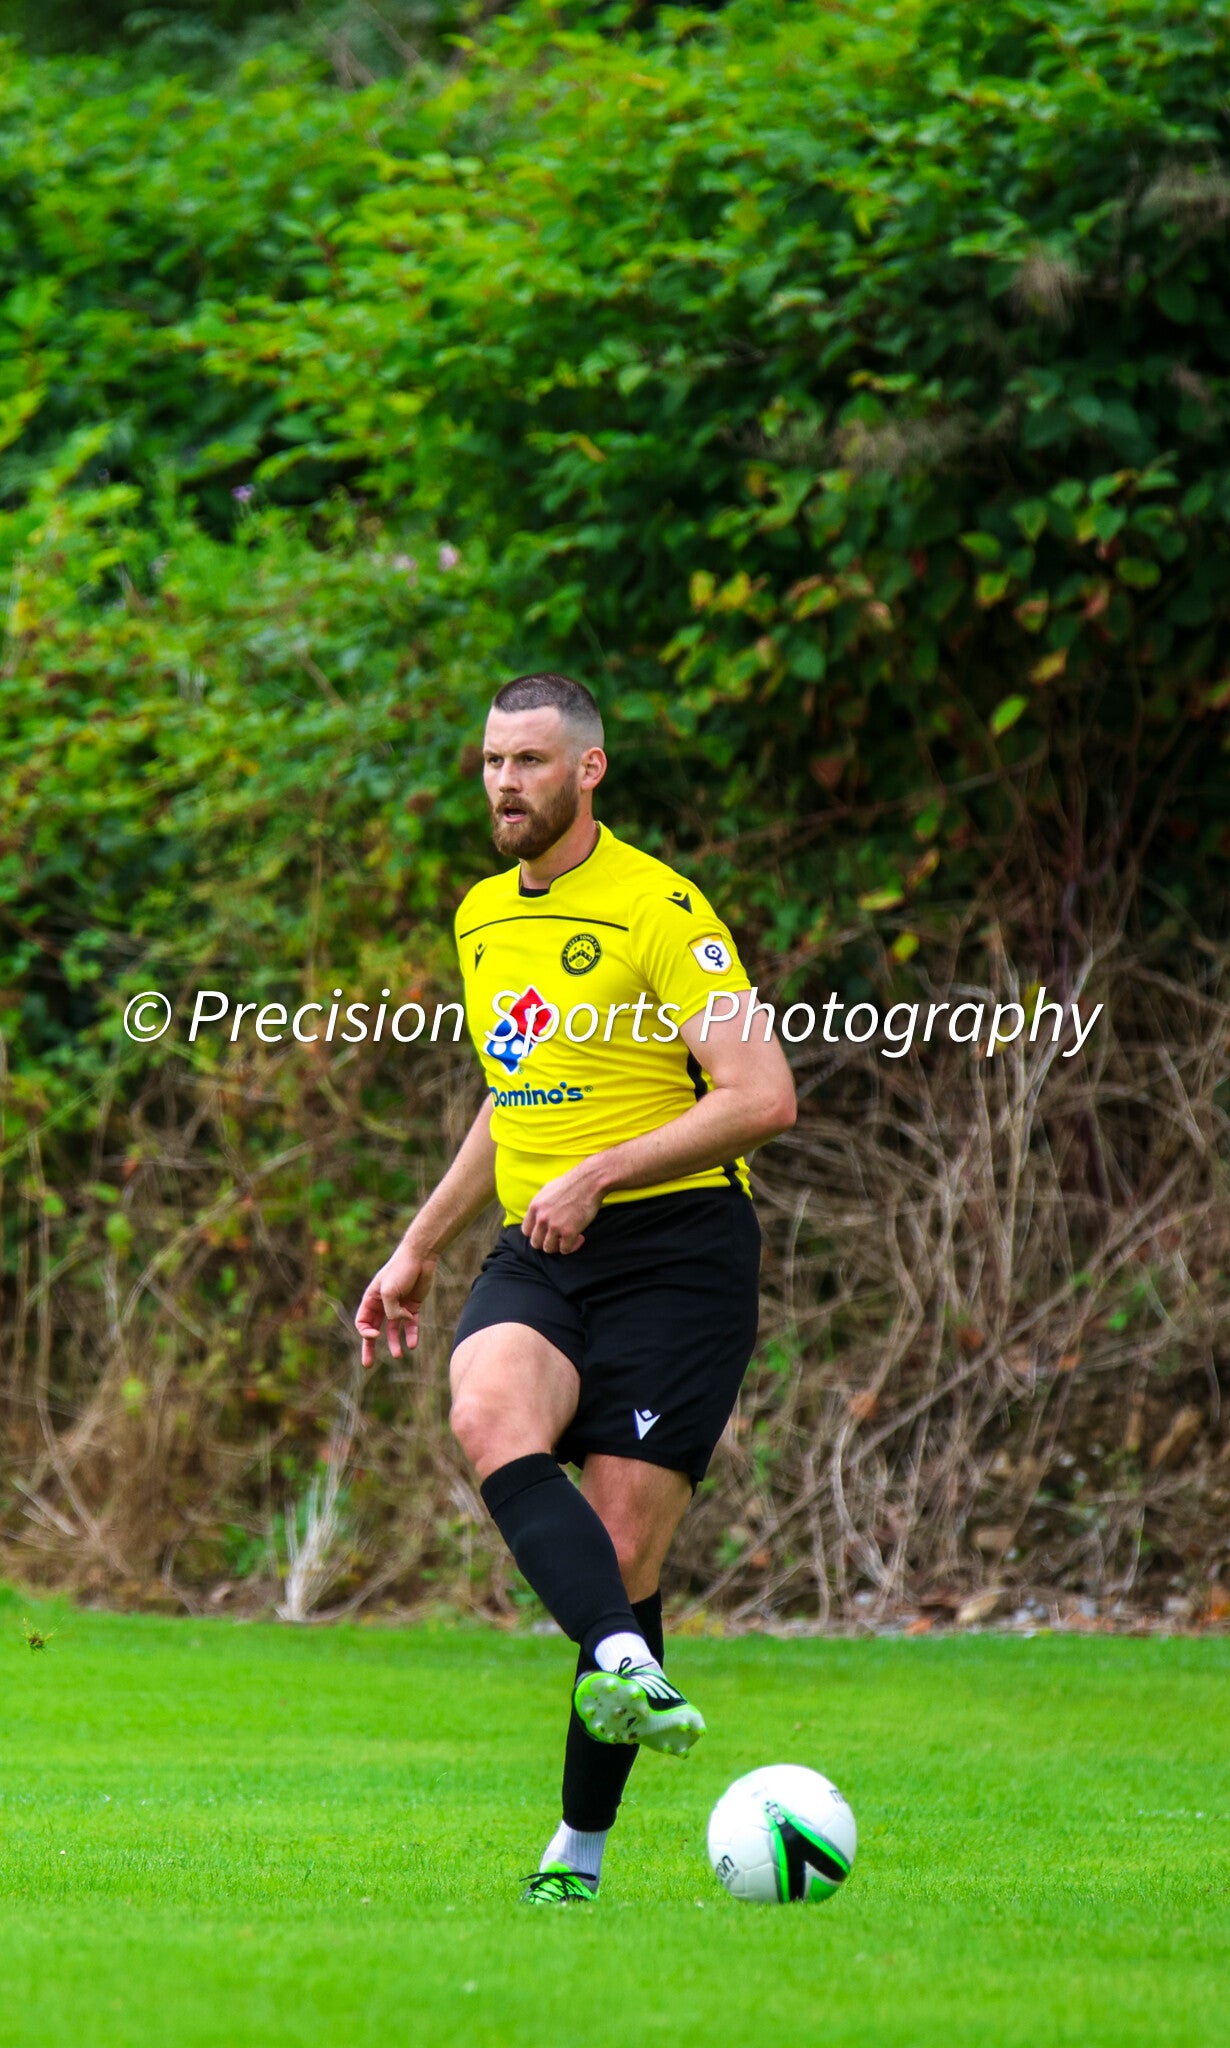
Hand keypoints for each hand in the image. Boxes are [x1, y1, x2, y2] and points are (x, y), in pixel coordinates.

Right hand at [354, 1239, 437, 1367]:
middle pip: (374, 1330)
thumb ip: (391, 1310)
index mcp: (371, 1299)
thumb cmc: (401, 1269)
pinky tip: (413, 1344)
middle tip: (367, 1365)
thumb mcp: (389, 1291)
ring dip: (394, 1343)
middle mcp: (383, 1304)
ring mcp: (398, 1306)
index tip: (375, 1334)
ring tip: (398, 1356)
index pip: (363, 1322)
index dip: (366, 1332)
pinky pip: (411, 1324)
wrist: (421, 1256)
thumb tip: (400, 1322)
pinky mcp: (413, 1306)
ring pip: (394, 1330)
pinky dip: (411, 1334)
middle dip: (370, 1347)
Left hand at [521, 1164, 603, 1254]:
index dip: (536, 1234)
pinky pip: (565, 1249)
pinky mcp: (569, 1232)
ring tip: (569, 1238)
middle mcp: (541, 1218)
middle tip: (558, 1238)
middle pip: (535, 1242)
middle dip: (547, 1242)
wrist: (589, 1181)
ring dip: (559, 1246)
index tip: (546, 1233)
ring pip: (549, 1248)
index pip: (526, 1231)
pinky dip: (572, 1246)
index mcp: (535, 1207)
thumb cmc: (571, 1183)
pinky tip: (580, 1237)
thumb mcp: (547, 1190)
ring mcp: (555, 1226)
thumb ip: (539, 1205)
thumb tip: (534, 1216)